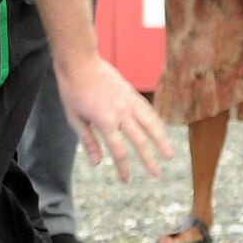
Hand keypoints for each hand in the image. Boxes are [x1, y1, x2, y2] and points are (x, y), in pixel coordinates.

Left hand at [56, 53, 170, 180]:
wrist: (80, 62)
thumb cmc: (73, 91)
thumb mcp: (74, 119)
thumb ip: (88, 141)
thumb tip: (97, 163)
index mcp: (105, 121)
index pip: (118, 151)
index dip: (123, 168)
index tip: (126, 180)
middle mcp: (121, 113)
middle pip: (140, 141)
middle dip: (149, 160)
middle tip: (156, 175)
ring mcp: (129, 101)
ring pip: (151, 124)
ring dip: (162, 141)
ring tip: (169, 155)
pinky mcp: (132, 92)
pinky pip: (148, 110)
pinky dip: (156, 123)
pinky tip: (160, 131)